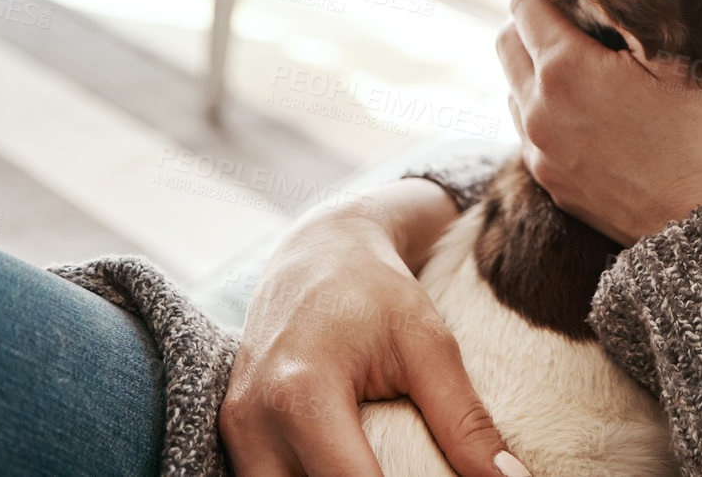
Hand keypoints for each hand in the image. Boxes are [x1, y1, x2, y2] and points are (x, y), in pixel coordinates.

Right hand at [220, 178, 530, 476]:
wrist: (320, 248)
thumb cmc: (377, 289)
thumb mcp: (430, 346)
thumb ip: (465, 421)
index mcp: (303, 394)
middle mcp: (255, 421)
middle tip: (413, 472)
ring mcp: (237, 430)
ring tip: (389, 467)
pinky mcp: (236, 433)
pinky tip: (355, 464)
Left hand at [497, 0, 701, 244]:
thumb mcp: (683, 59)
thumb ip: (635, 19)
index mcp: (567, 69)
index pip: (525, 6)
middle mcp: (538, 109)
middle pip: (506, 44)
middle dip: (533, 25)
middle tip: (575, 23)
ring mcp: (540, 150)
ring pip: (513, 89)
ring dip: (536, 71)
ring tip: (585, 71)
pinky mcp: (551, 182)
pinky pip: (529, 132)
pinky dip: (547, 111)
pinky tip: (589, 113)